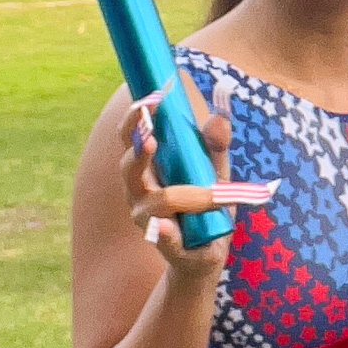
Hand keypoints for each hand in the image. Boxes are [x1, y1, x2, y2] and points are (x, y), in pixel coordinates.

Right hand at [119, 91, 232, 279]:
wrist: (208, 250)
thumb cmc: (206, 203)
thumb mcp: (216, 167)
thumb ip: (216, 143)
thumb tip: (219, 116)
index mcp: (146, 168)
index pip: (131, 138)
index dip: (136, 118)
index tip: (153, 97)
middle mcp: (139, 191)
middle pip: (129, 166)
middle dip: (140, 147)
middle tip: (153, 133)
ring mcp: (148, 219)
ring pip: (155, 201)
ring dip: (183, 194)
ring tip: (208, 193)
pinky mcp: (166, 245)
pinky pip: (163, 237)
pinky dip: (163, 231)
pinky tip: (165, 224)